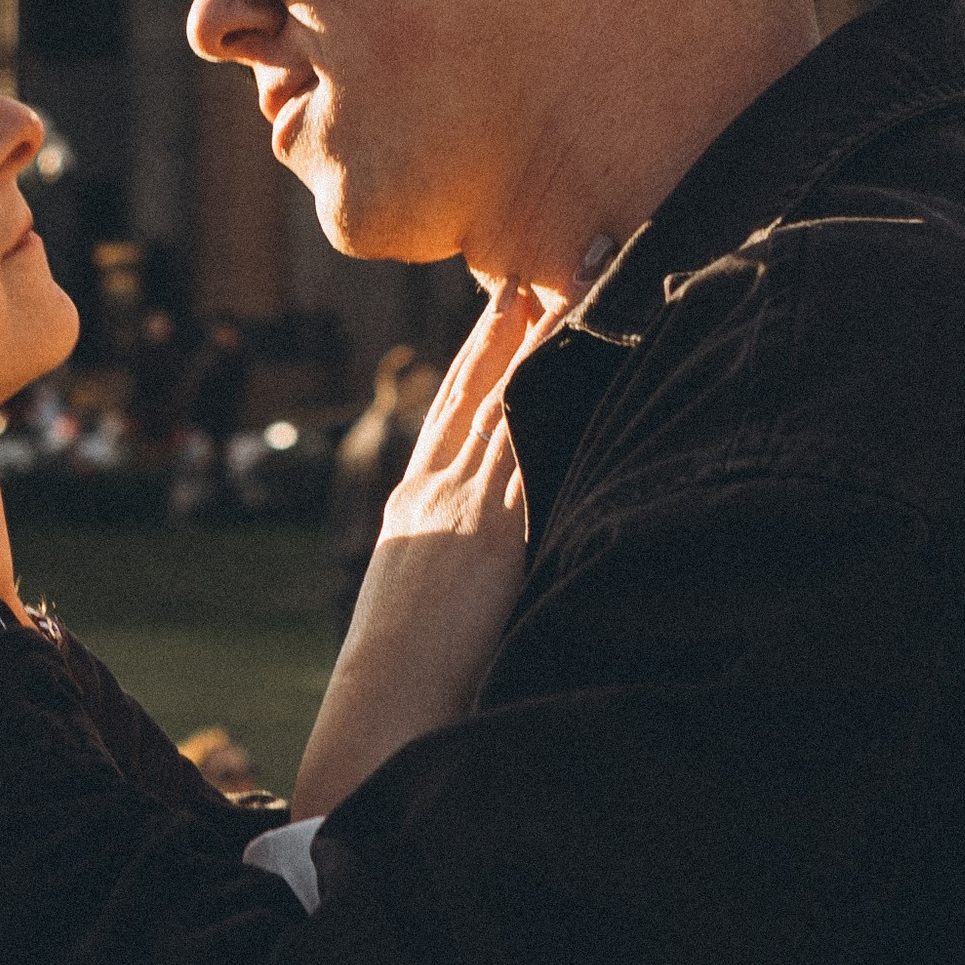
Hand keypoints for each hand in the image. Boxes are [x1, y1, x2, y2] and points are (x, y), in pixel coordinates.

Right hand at [290, 279, 547, 818]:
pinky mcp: (496, 528)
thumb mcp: (416, 602)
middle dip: (513, 319)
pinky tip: (586, 354)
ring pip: (512, 395)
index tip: (506, 298)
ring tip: (582, 281)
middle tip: (547, 257)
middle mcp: (436, 487)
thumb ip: (446, 565)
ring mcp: (466, 501)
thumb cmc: (400, 677)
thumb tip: (471, 563)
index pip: (452, 405)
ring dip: (548, 337)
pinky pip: (533, 441)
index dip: (481, 348)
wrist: (379, 706)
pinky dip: (555, 390)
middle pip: (481, 382)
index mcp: (414, 503)